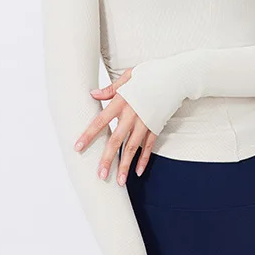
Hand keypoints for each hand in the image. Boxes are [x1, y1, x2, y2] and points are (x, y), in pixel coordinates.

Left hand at [74, 68, 157, 183]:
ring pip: (133, 147)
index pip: (101, 121)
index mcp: (122, 101)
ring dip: (126, 165)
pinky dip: (144, 159)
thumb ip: (111, 88)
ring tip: (119, 181)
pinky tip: (138, 171)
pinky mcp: (156, 126)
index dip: (89, 134)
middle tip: (100, 174)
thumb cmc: (151, 73)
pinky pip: (149, 145)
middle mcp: (133, 114)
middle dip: (108, 159)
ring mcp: (146, 122)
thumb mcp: (129, 76)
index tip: (78, 147)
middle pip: (117, 140)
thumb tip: (93, 94)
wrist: (176, 77)